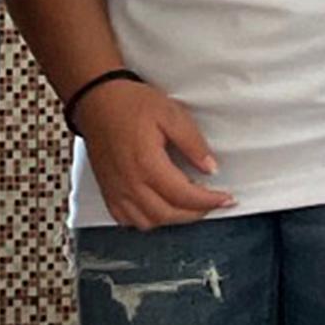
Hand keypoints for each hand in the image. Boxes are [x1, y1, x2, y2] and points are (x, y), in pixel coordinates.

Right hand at [73, 78, 233, 229]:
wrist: (97, 102)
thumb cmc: (131, 104)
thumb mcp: (171, 114)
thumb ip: (193, 143)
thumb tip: (211, 168)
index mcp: (147, 165)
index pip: (184, 195)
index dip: (209, 201)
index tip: (227, 199)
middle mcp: (130, 184)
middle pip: (168, 214)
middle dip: (196, 213)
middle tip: (214, 202)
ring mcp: (116, 191)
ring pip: (148, 222)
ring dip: (174, 219)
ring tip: (191, 205)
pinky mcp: (108, 192)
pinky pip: (128, 220)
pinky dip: (148, 220)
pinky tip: (161, 207)